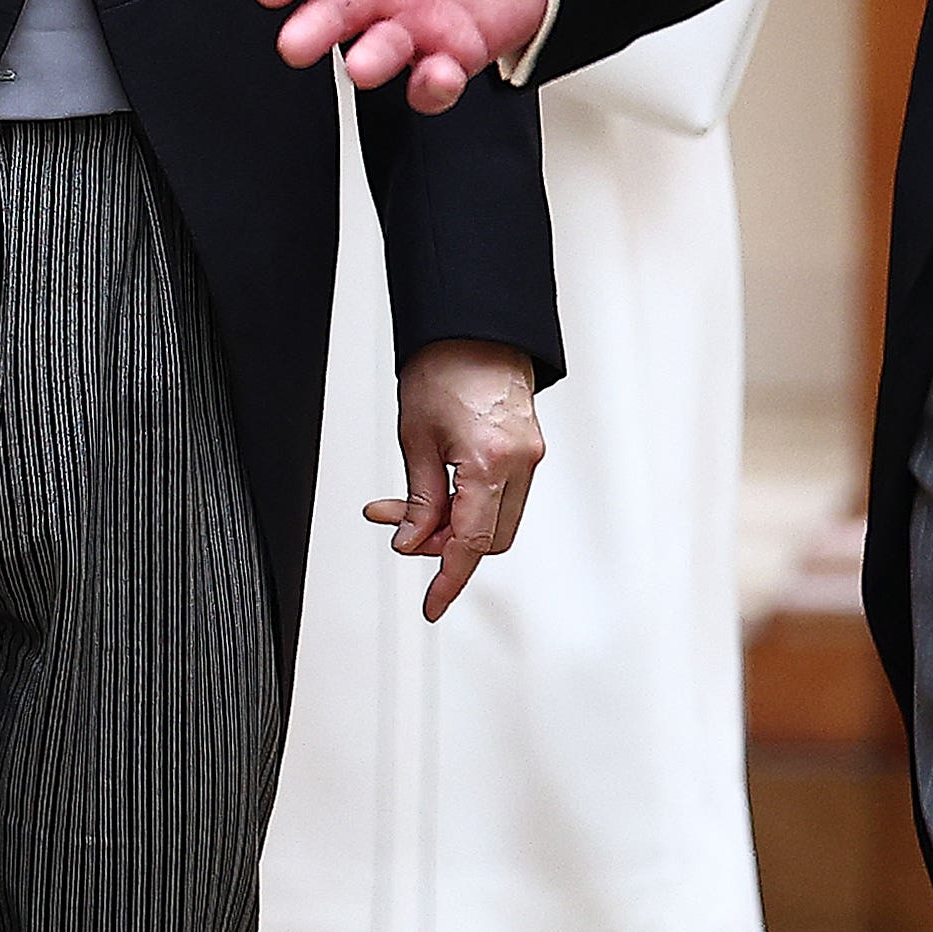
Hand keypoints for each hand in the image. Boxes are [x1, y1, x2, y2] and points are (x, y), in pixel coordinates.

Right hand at [254, 0, 553, 113]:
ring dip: (368, 62)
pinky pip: (432, 83)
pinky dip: (431, 87)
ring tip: (363, 64)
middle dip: (310, 31)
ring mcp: (413, 24)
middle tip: (295, 45)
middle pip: (332, 15)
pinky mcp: (453, 54)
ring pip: (377, 53)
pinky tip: (438, 74)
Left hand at [369, 339, 540, 620]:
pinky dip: (472, 503)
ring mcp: (530, 456)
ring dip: (455, 524)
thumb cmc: (444, 366)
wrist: (474, 326)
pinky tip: (439, 491)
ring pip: (496, 520)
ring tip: (411, 507)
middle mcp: (521, 463)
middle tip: (402, 530)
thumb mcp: (415, 437)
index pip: (472, 543)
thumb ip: (418, 499)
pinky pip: (503, 495)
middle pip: (489, 538)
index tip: (433, 605)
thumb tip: (412, 541)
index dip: (449, 579)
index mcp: (490, 461)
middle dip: (444, 544)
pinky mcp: (529, 449)